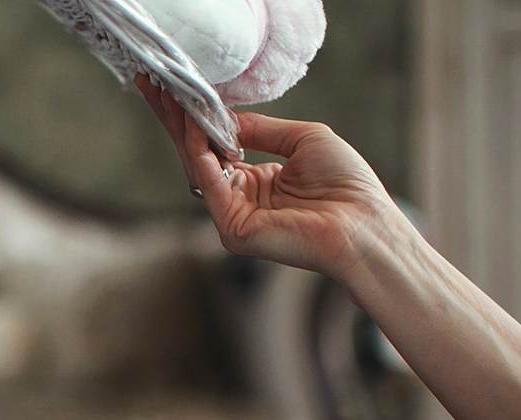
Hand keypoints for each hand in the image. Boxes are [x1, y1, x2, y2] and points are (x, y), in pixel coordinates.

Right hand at [137, 76, 406, 284]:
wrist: (365, 223)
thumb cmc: (346, 185)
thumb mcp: (303, 139)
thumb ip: (262, 129)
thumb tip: (225, 116)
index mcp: (257, 182)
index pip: (217, 147)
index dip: (199, 119)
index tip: (181, 91)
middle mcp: (240, 200)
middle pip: (199, 156)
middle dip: (178, 121)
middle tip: (156, 88)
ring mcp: (233, 217)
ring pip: (199, 169)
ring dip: (184, 132)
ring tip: (172, 100)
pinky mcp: (234, 230)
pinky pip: (211, 186)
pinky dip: (202, 156)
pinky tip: (196, 130)